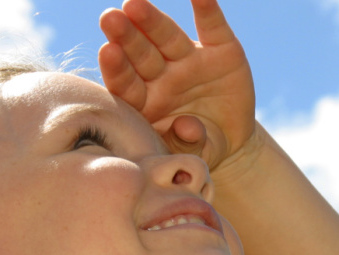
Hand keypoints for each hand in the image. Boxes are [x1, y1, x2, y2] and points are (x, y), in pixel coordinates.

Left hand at [99, 0, 256, 176]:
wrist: (230, 139)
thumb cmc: (198, 147)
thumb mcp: (194, 154)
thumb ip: (186, 144)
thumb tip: (186, 126)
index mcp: (145, 101)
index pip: (126, 83)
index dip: (118, 69)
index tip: (108, 52)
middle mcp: (162, 75)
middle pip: (140, 54)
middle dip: (127, 36)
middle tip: (110, 18)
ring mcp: (189, 60)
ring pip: (167, 37)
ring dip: (152, 20)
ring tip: (135, 4)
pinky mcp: (220, 50)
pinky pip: (212, 26)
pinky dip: (206, 8)